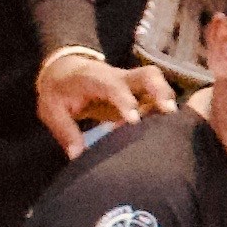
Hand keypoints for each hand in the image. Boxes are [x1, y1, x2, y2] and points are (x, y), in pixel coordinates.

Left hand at [37, 47, 169, 153]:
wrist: (64, 70)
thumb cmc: (58, 90)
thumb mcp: (51, 110)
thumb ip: (65, 131)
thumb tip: (78, 156)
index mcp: (95, 80)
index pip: (113, 86)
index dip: (125, 101)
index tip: (134, 120)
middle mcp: (118, 77)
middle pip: (147, 74)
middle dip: (160, 91)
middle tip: (168, 112)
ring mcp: (130, 83)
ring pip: (156, 81)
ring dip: (167, 98)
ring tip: (175, 121)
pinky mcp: (137, 92)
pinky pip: (155, 94)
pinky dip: (164, 106)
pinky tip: (169, 125)